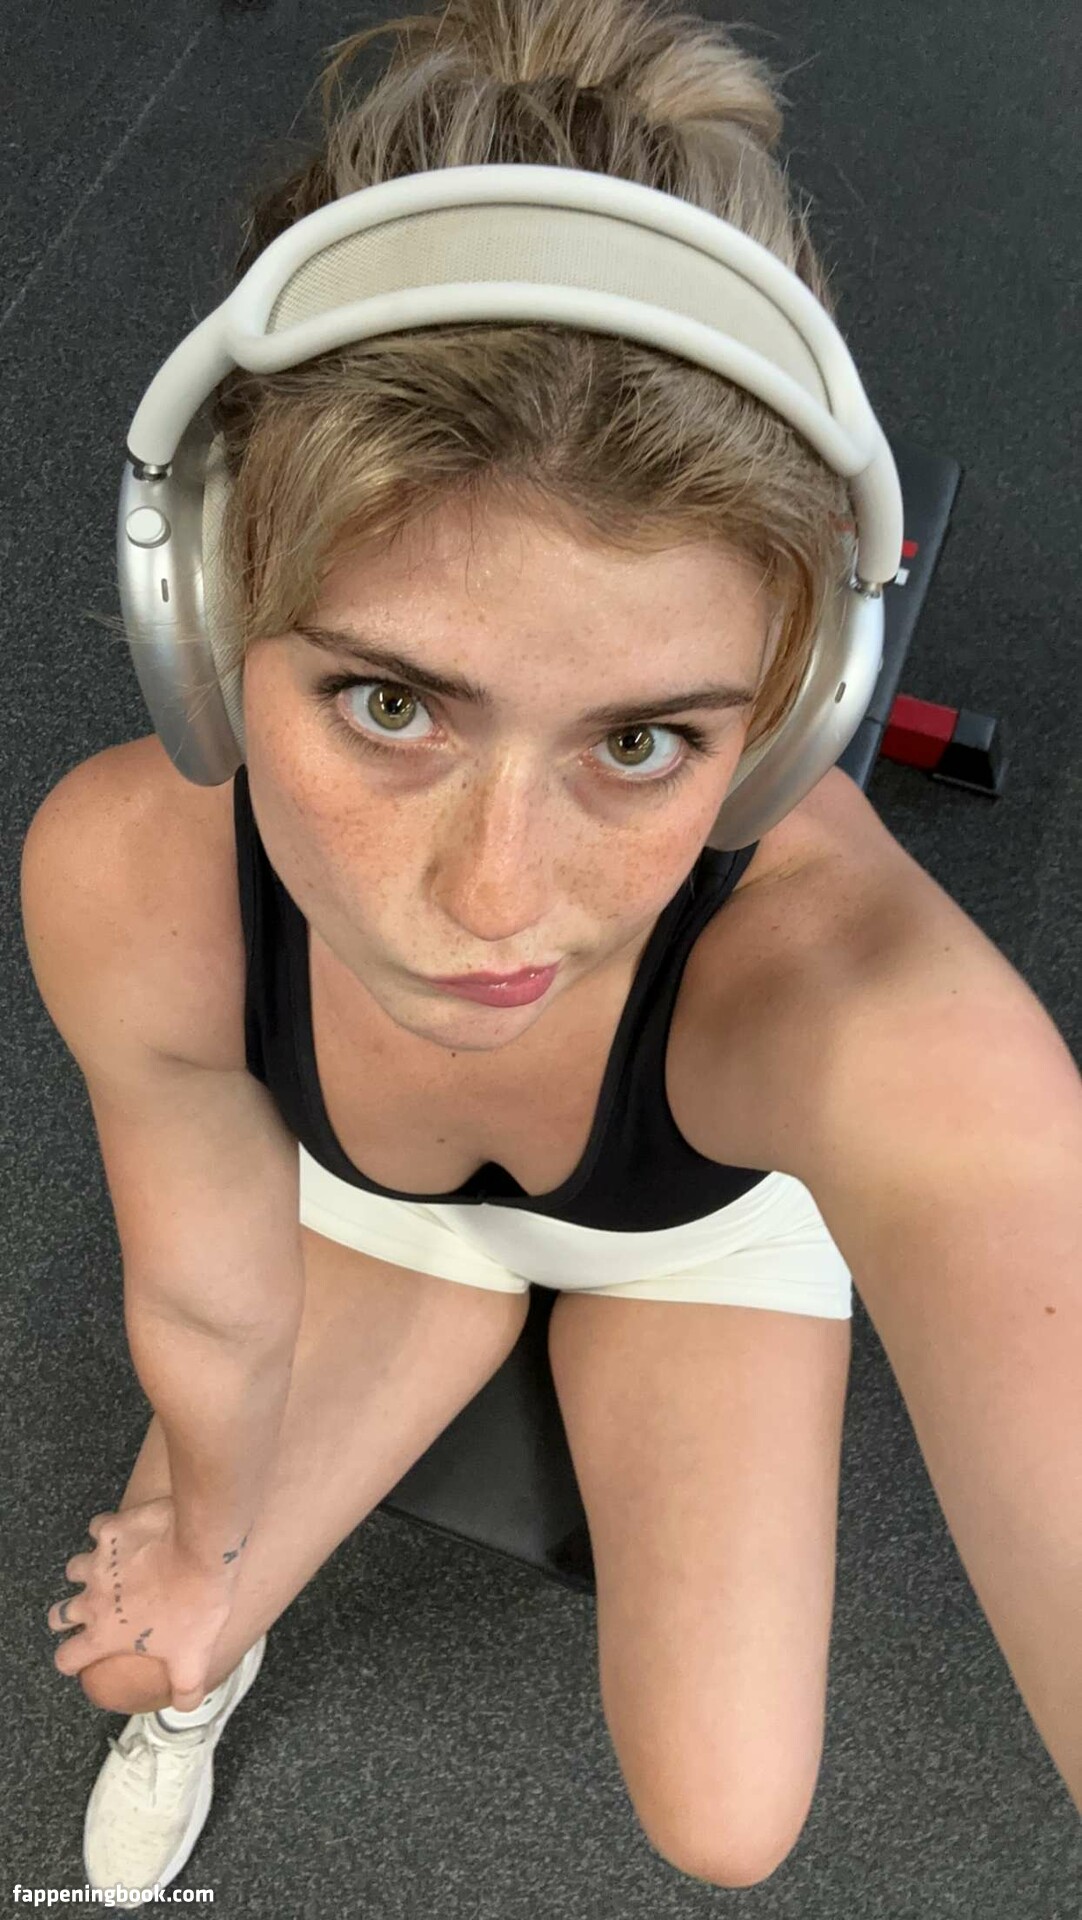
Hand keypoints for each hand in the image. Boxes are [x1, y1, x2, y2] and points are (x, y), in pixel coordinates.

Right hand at [47, 1497, 241, 1710]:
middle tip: (93, 1613)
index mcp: (105, 1633)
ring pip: (75, 1569)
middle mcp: (93, 1598)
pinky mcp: (111, 1528)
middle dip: (70, 1615)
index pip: (67, 1657)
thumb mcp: (195, 1656)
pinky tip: (128, 1535)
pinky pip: (98, 1530)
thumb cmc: (196, 1603)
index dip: (71, 1660)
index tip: (83, 1656)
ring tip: (112, 1572)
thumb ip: (185, 1688)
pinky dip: (108, 1533)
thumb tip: (186, 1704)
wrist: (203, 1547)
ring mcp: (98, 1561)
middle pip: (60, 1612)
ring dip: (89, 1573)